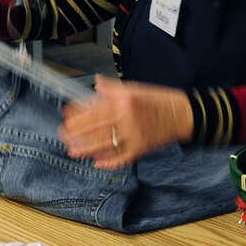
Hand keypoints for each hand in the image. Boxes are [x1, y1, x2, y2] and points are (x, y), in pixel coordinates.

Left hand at [59, 75, 194, 169]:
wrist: (181, 114)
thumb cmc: (158, 100)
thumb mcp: (135, 88)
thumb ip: (113, 88)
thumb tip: (96, 82)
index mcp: (125, 102)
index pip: (95, 110)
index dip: (78, 114)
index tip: (66, 115)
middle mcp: (128, 119)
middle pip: (96, 129)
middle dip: (76, 133)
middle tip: (63, 134)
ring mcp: (135, 136)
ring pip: (105, 146)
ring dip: (87, 150)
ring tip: (73, 151)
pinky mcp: (141, 149)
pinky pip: (122, 158)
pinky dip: (109, 163)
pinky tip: (97, 163)